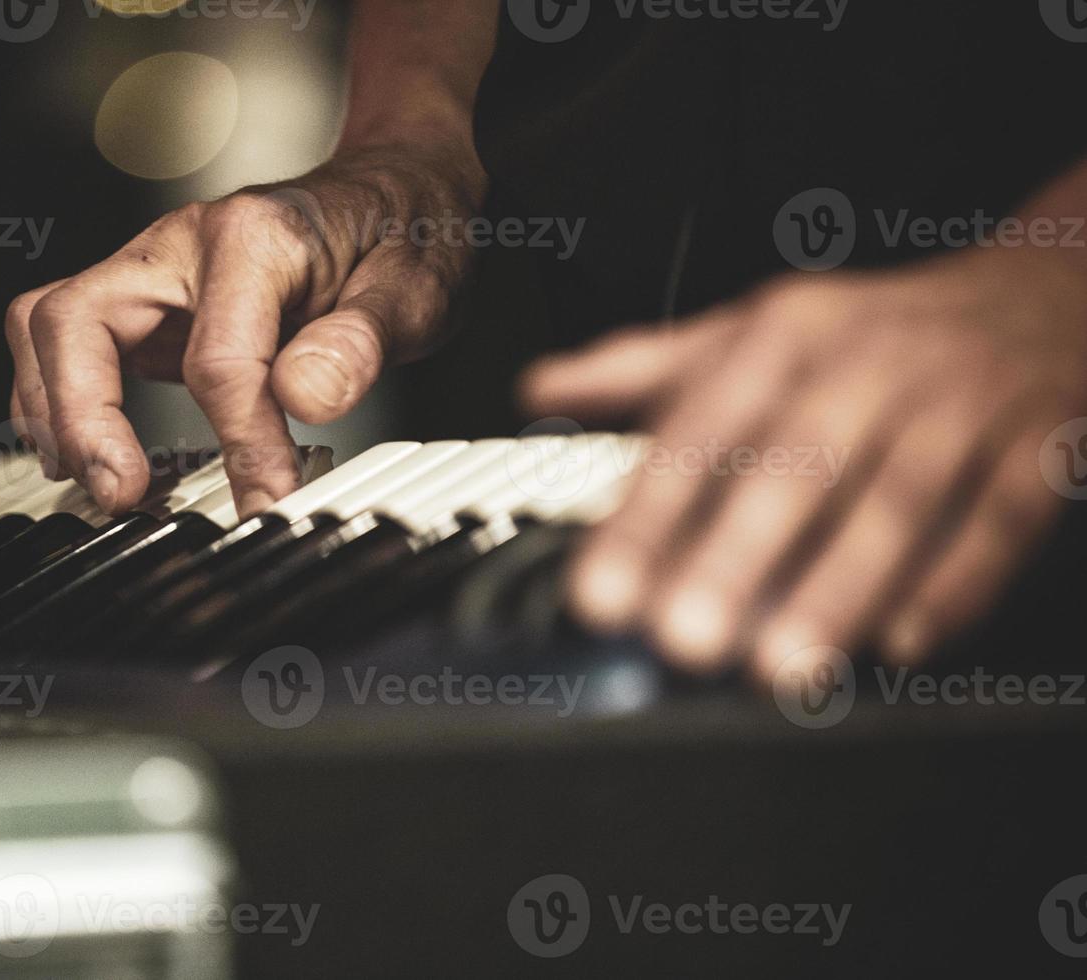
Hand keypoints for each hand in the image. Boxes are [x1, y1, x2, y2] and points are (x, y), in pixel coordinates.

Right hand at [6, 142, 483, 516]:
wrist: (398, 191)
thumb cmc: (402, 235)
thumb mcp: (416, 288)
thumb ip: (361, 342)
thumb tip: (305, 395)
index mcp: (254, 236)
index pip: (219, 360)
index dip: (242, 445)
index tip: (270, 502)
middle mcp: (183, 243)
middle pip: (77, 318)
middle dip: (83, 417)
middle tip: (122, 496)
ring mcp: (155, 268)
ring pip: (50, 324)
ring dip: (54, 409)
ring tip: (97, 483)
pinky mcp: (146, 300)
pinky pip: (68, 340)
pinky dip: (60, 398)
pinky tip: (90, 454)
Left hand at [521, 247, 1086, 677]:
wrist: (1042, 290)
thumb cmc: (870, 328)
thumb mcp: (753, 326)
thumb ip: (644, 365)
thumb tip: (538, 390)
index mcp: (781, 336)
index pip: (698, 432)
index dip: (645, 517)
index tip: (600, 593)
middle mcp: (865, 363)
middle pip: (796, 468)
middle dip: (735, 557)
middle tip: (683, 640)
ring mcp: (958, 402)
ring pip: (896, 501)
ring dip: (839, 587)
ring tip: (782, 667)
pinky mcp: (1037, 445)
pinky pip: (996, 519)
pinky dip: (953, 583)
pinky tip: (901, 642)